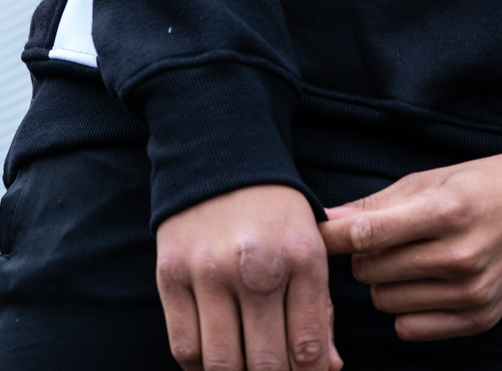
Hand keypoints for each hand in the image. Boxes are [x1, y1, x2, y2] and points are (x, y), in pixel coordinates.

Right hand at [156, 184, 342, 370]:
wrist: (219, 153)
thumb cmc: (273, 210)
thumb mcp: (309, 245)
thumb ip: (320, 307)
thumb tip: (329, 367)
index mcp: (302, 256)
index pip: (307, 348)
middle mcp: (257, 266)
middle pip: (266, 364)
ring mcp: (210, 272)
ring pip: (222, 364)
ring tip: (245, 370)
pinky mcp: (172, 274)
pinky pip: (185, 348)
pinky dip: (200, 369)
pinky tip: (214, 363)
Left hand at [319, 144, 501, 340]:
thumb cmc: (483, 184)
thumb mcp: (431, 179)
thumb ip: (378, 203)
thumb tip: (328, 220)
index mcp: (445, 211)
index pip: (368, 235)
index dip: (333, 237)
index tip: (314, 235)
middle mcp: (459, 255)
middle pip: (370, 271)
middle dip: (365, 255)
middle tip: (383, 238)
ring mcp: (471, 291)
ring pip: (386, 301)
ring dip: (386, 281)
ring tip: (410, 257)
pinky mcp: (480, 317)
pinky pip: (410, 328)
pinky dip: (406, 308)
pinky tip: (424, 283)